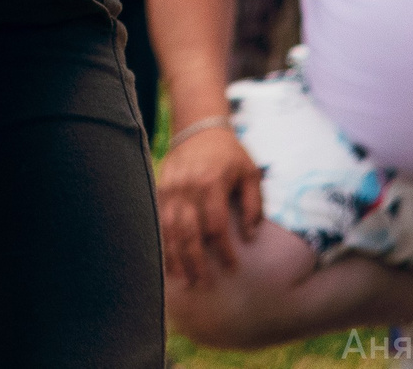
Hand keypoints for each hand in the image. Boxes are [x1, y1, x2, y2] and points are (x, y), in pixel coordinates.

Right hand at [158, 121, 261, 285]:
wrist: (199, 128)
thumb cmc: (230, 154)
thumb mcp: (251, 174)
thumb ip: (253, 205)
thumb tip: (251, 237)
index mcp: (211, 183)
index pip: (216, 226)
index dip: (224, 250)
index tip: (232, 268)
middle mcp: (187, 187)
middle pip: (188, 232)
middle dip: (196, 261)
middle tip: (204, 284)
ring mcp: (170, 188)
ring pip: (169, 228)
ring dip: (176, 256)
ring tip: (184, 279)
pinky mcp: (160, 188)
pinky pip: (158, 219)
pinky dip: (162, 241)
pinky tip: (166, 259)